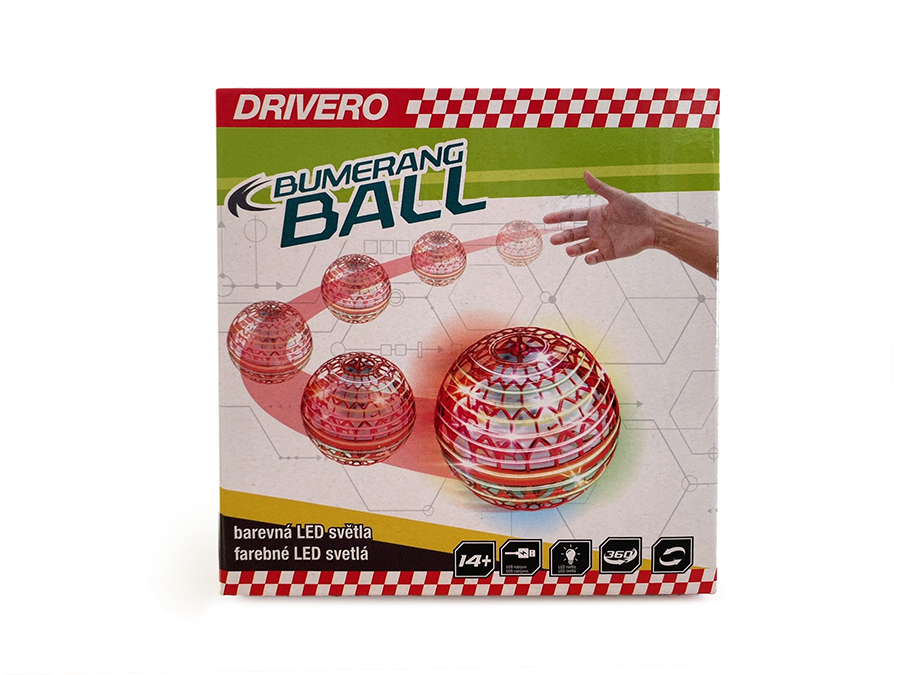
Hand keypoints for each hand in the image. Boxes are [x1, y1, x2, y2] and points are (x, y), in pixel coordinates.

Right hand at [545, 171, 659, 264]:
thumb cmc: (636, 209)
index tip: (546, 219)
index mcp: (595, 214)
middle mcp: (595, 228)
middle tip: (553, 240)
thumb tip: (585, 173)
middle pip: (573, 233)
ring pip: (582, 247)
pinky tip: (588, 258)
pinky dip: (590, 259)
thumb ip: (599, 188)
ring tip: (569, 250)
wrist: (653, 226)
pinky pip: (596, 258)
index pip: (572, 216)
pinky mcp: (609, 253)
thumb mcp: (617, 196)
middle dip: (563, 237)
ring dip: (574, 249)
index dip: (559, 217)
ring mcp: (601, 242)